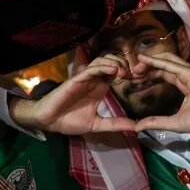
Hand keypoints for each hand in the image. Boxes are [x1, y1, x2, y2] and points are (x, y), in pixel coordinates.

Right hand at [8, 56, 136, 135]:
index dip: (129, 72)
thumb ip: (115, 124)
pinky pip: (91, 69)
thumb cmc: (70, 121)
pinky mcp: (77, 79)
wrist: (50, 122)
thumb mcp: (97, 125)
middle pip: (112, 61)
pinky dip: (103, 67)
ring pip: (102, 61)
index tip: (140, 80)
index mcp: (100, 87)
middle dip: (125, 64)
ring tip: (124, 72)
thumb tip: (136, 128)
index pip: (117, 72)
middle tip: (134, 74)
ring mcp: (86, 78)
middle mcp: (94, 80)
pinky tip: (113, 70)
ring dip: (115, 63)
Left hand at [132, 52, 189, 135]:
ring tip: (136, 63)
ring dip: (150, 60)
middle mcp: (186, 75)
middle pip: (162, 64)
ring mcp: (189, 73)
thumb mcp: (173, 123)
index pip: (163, 73)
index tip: (135, 78)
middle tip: (132, 71)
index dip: (149, 73)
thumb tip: (137, 127)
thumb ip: (155, 122)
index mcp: (183, 83)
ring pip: (166, 60)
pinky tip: (145, 60)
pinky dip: (157, 61)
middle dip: (147, 65)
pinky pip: (171, 64)